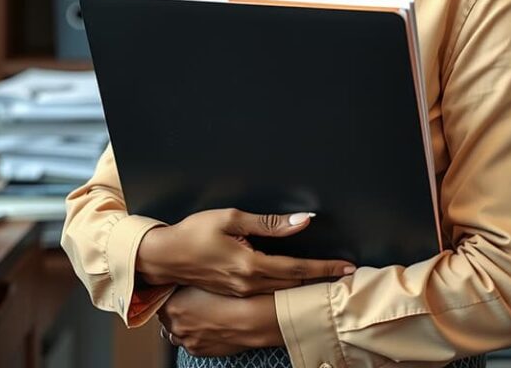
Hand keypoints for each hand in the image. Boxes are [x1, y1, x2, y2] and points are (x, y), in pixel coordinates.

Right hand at [136, 208, 354, 295]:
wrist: (165, 257)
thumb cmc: (194, 233)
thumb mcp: (232, 218)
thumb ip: (269, 223)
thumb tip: (301, 220)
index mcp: (250, 265)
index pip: (297, 269)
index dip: (324, 268)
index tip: (346, 268)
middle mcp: (248, 283)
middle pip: (294, 283)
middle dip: (320, 279)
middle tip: (344, 273)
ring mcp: (241, 292)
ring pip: (283, 290)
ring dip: (306, 283)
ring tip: (327, 276)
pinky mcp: (235, 293)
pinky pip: (269, 292)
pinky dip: (287, 286)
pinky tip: (295, 280)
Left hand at [158, 287, 281, 356]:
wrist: (252, 319)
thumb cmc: (233, 295)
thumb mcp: (210, 277)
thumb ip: (191, 276)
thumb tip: (185, 272)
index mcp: (173, 305)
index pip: (160, 297)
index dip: (170, 289)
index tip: (178, 284)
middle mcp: (175, 325)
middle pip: (166, 315)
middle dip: (174, 306)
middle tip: (188, 296)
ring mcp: (186, 340)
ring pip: (175, 331)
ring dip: (182, 322)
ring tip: (196, 312)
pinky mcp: (199, 350)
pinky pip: (188, 341)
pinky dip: (193, 333)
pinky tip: (205, 323)